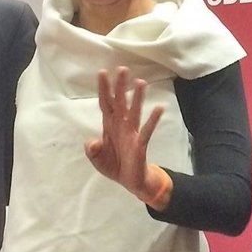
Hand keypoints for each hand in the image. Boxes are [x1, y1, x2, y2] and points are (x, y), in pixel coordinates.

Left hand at [84, 67, 165, 200]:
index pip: (106, 103)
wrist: (130, 182)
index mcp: (109, 126)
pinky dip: (152, 119)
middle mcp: (121, 125)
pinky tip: (159, 108)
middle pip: (120, 102)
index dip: (103, 89)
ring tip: (140, 82)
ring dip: (137, 97)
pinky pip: (147, 130)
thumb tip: (92, 142)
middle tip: (123, 69)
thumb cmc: (114, 165)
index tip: (102, 73)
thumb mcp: (97, 159)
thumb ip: (92, 150)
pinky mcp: (140, 144)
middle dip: (120, 86)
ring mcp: (132, 133)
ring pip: (134, 112)